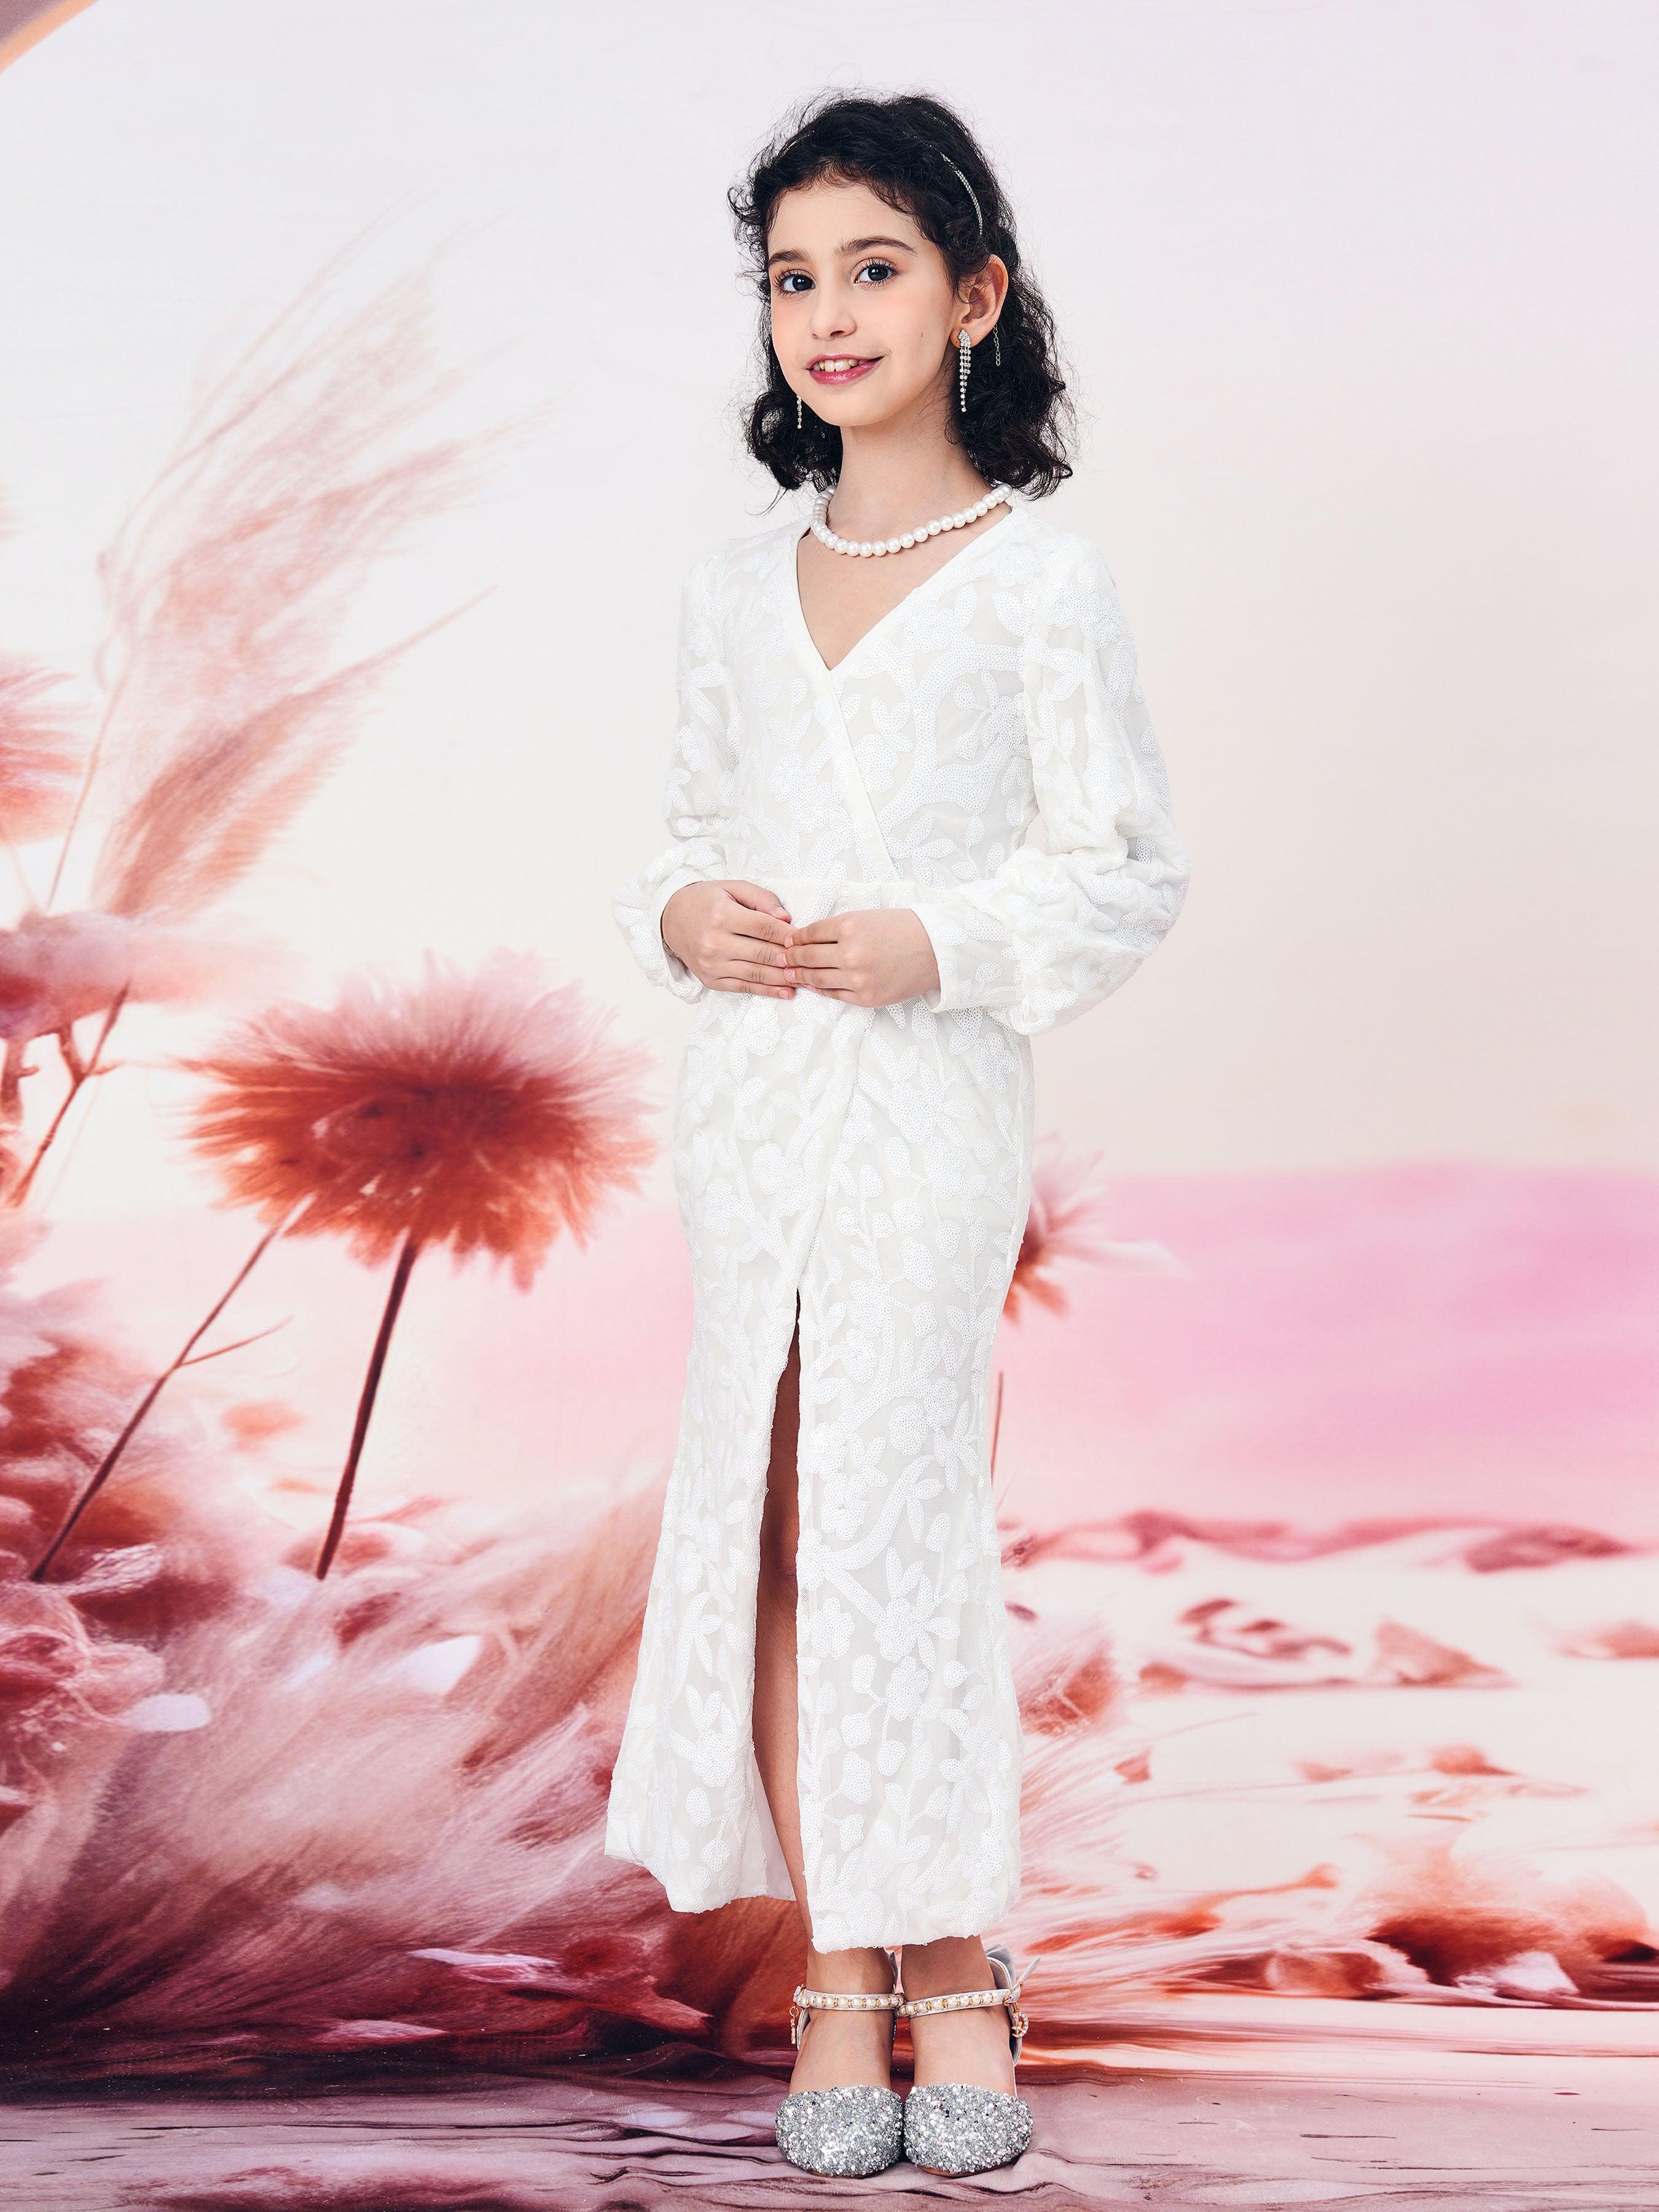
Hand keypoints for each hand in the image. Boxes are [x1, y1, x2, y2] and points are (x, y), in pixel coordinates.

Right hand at [661, 879, 797, 995]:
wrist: (671, 919)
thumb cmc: (706, 901)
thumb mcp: (732, 888)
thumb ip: (762, 899)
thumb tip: (786, 918)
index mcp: (722, 915)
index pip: (765, 928)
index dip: (789, 934)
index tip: (805, 939)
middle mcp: (715, 942)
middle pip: (763, 953)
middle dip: (791, 959)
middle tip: (811, 961)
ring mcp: (712, 964)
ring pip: (756, 974)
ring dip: (784, 978)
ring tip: (804, 978)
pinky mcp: (710, 979)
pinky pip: (744, 987)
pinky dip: (767, 991)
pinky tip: (785, 991)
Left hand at [784, 908, 940, 1006]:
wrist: (936, 951)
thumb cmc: (904, 928)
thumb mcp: (868, 916)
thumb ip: (839, 927)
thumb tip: (808, 937)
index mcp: (850, 926)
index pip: (811, 933)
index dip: (795, 937)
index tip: (787, 940)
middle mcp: (850, 953)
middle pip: (808, 956)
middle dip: (790, 957)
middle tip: (780, 958)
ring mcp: (857, 978)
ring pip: (817, 978)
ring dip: (800, 975)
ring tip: (789, 973)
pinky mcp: (866, 997)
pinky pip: (834, 995)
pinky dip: (820, 989)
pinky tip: (812, 985)